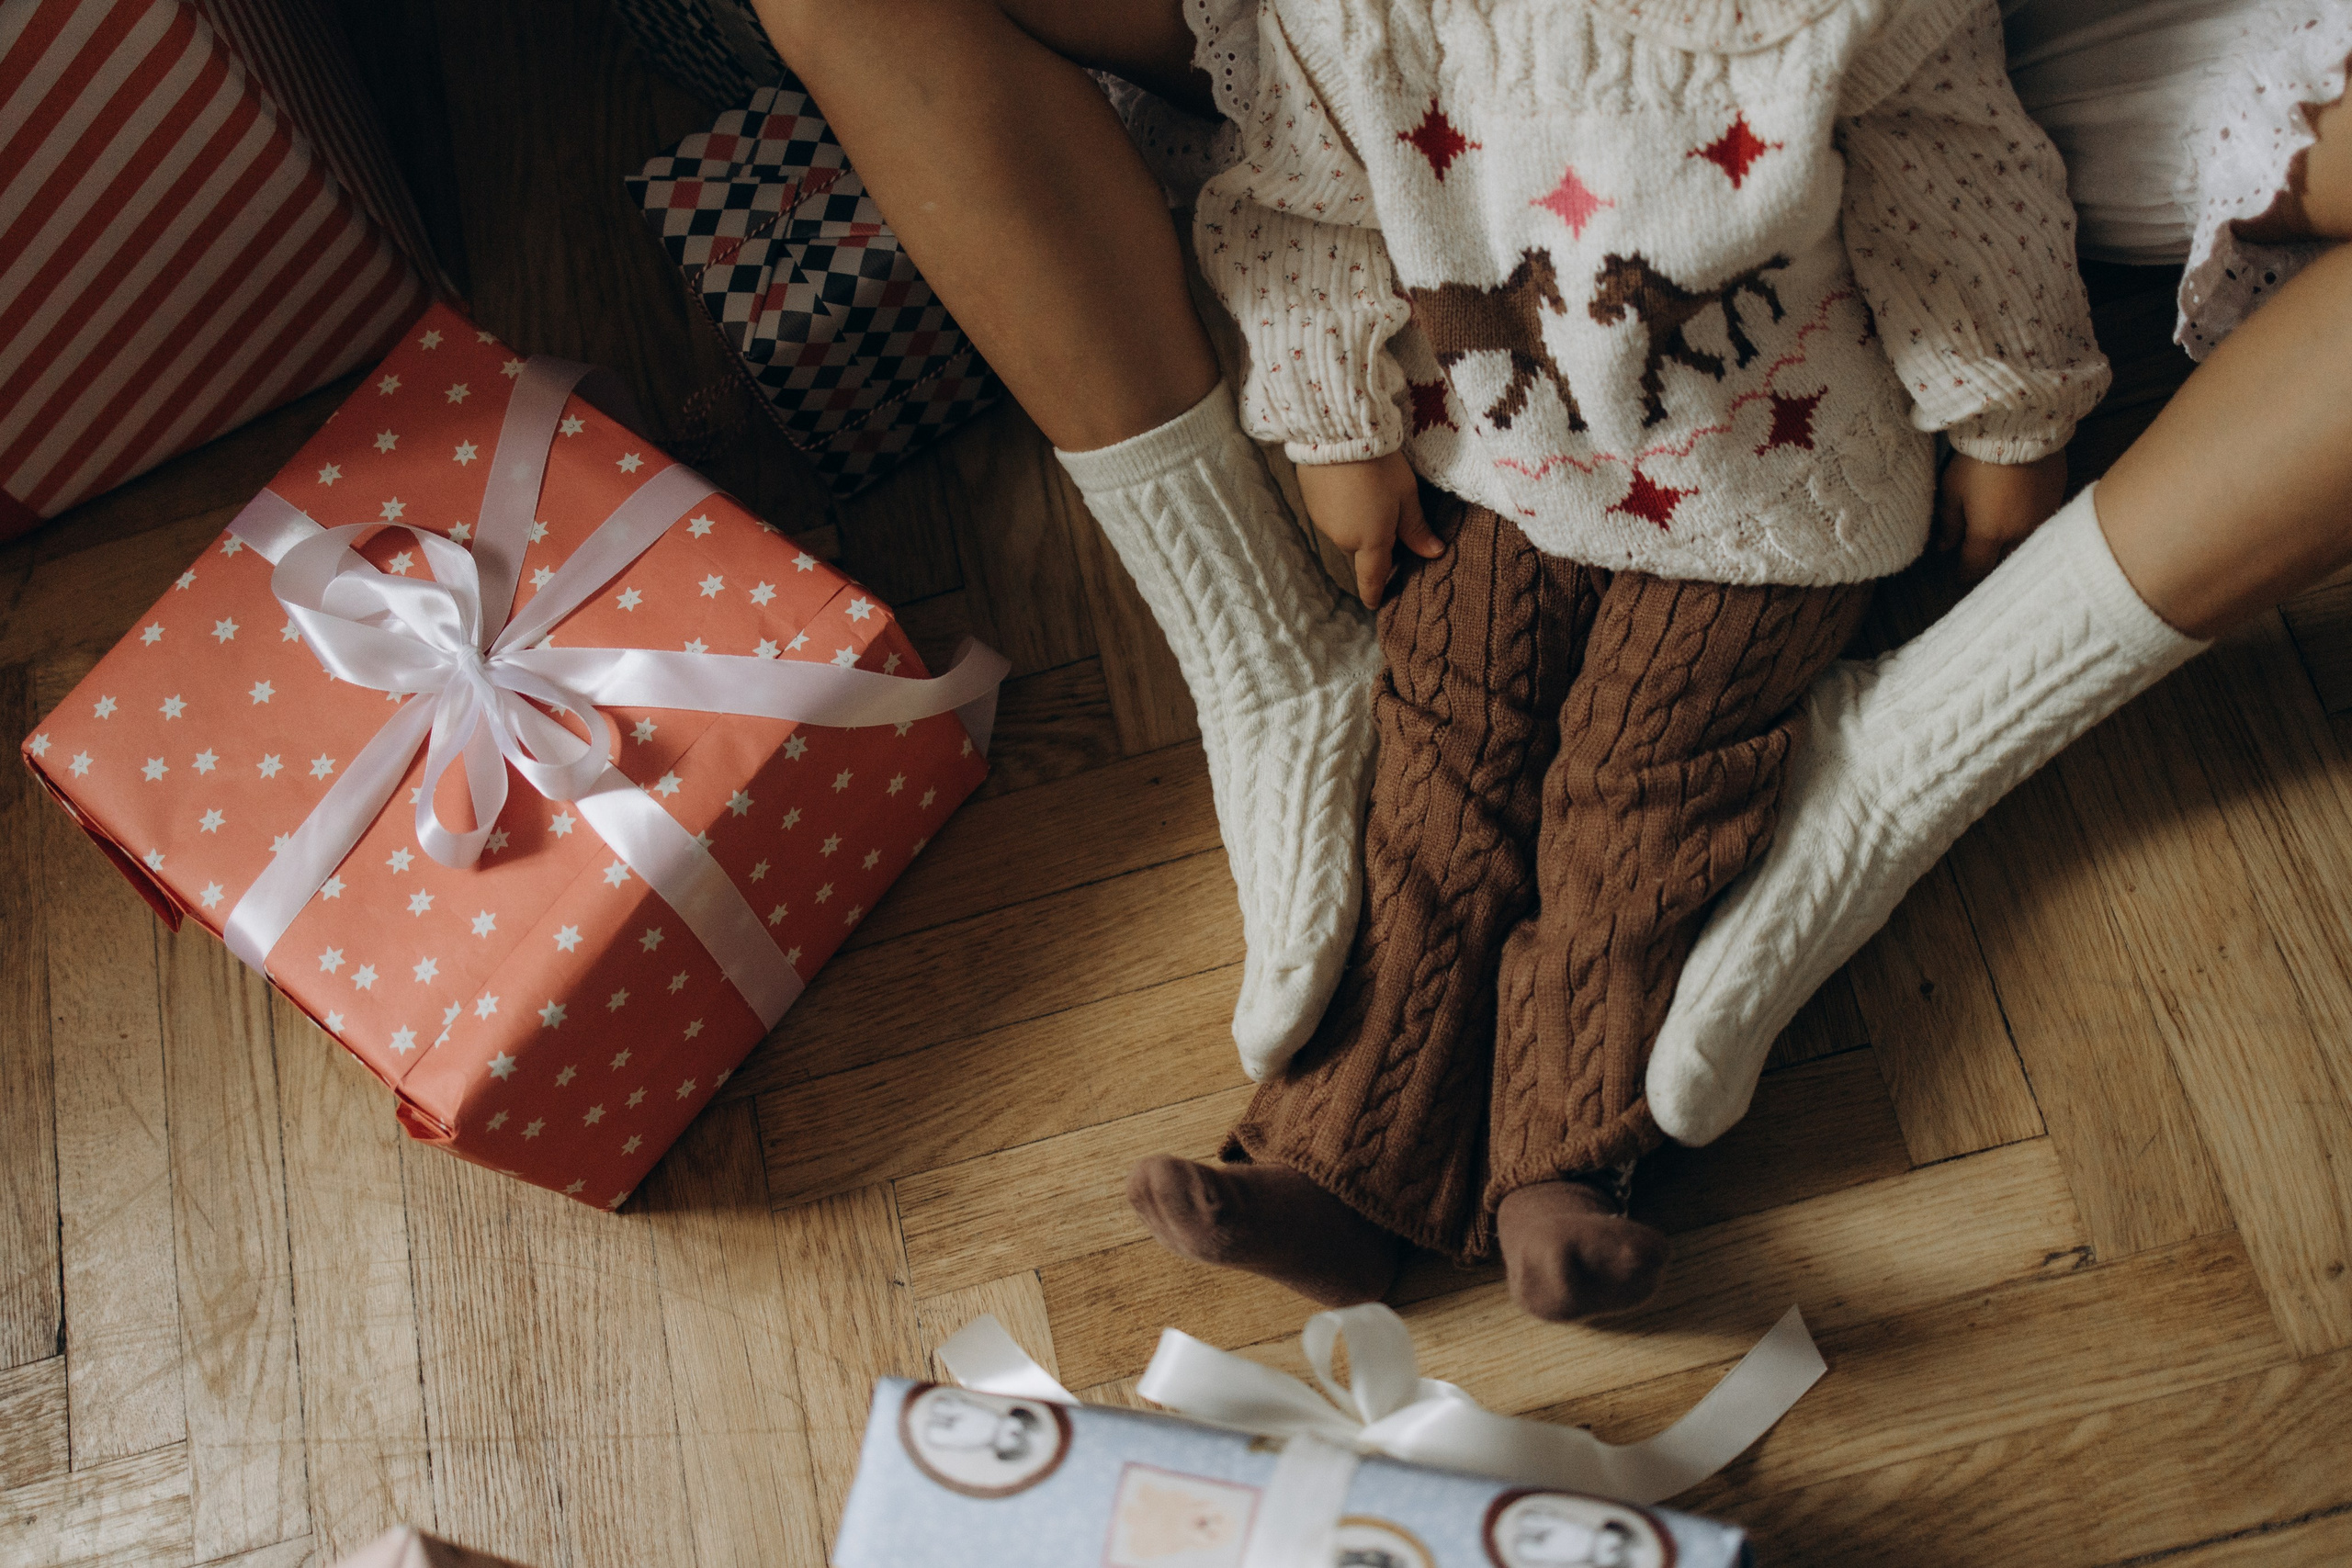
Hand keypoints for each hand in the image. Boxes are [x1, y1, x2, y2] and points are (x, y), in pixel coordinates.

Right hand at [1294, 450, 1443, 607]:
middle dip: (1376, 546)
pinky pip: (1333, 517)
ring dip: (1360, 526)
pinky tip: (1353, 489)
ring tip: (1373, 499)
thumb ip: (1416, 528)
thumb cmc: (1379, 466)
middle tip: (1394, 524)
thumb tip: (1434, 553)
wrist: (1337, 434)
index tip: (1376, 604)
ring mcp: (1324, 523)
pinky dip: (1345, 511)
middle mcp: (1344, 540)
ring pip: (1348, 534)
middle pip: (1363, 553)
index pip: (1372, 579)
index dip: (1375, 593)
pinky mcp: (1312, 505)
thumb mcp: (1406, 496)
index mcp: (1371, 542)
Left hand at [1936, 451, 2070, 580]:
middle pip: (2004, 560)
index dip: (1965, 574)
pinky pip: (2042, 523)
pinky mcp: (2057, 500)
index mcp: (1989, 534)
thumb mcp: (1954, 491)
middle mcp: (2019, 533)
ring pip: (2026, 544)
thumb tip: (1944, 548)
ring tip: (2001, 540)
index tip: (1958, 574)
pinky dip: (2029, 526)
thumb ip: (1949, 524)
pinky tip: (2022, 518)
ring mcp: (2042, 518)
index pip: (1976, 567)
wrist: (2022, 428)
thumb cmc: (1979, 460)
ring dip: (2012, 546)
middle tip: (1980, 557)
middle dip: (1991, 562)